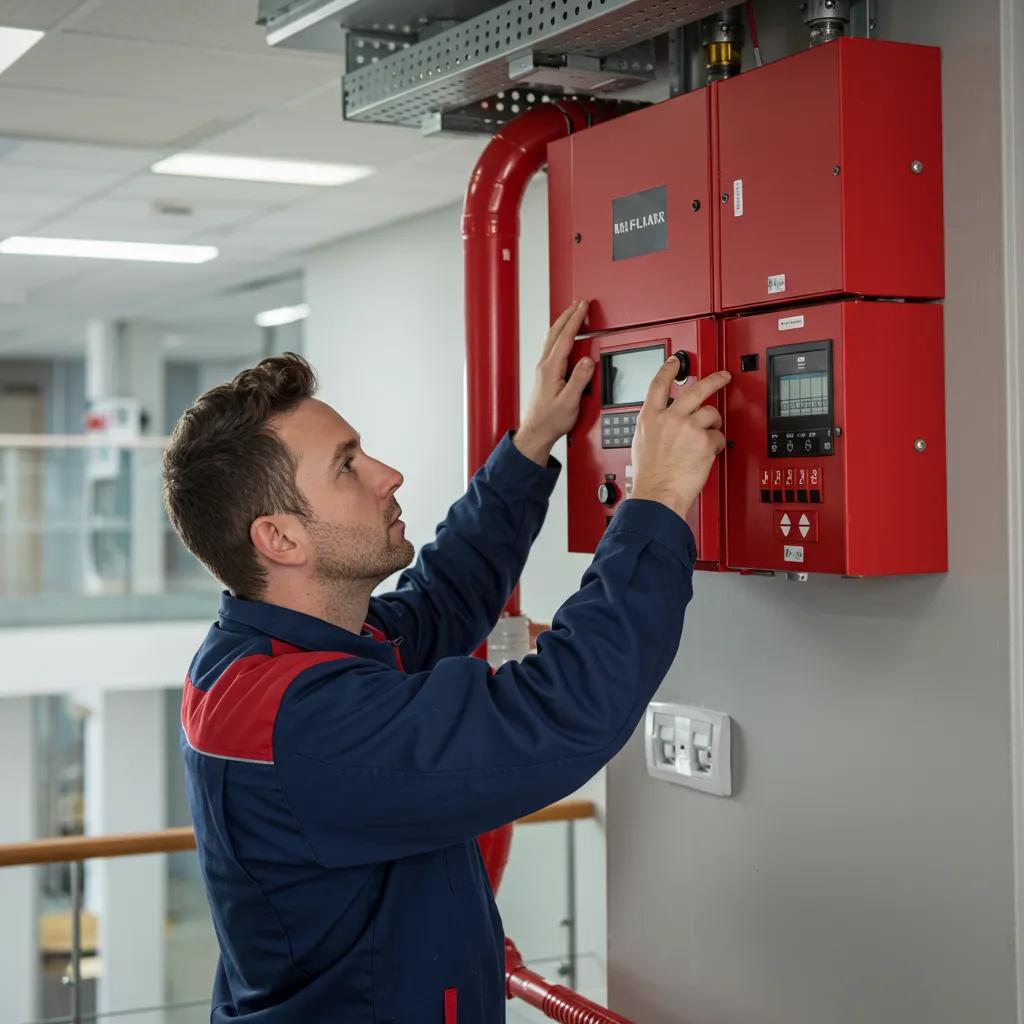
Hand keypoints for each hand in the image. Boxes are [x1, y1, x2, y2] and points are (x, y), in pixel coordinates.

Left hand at [514, 300, 594, 465]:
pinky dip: (559, 335)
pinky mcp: (544, 375)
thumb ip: (579, 380)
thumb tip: (587, 361)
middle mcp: (544, 366)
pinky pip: (552, 347)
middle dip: (569, 315)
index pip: (565, 337)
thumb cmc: (550, 420)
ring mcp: (542, 369)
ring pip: (552, 338)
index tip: (583, 306)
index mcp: (551, 369)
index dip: (575, 320)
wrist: (536, 432)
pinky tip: (563, 337)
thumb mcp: (570, 402)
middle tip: (580, 303)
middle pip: (556, 332)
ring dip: (563, 323)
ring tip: (573, 314)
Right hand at [630, 358, 730, 520]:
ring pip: (711, 413)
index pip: (659, 384)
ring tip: (710, 435)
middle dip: (713, 379)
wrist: (658, 494)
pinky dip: (715, 445)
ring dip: (714, 424)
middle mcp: (669, 418)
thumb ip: (655, 426)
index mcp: (650, 418)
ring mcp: (688, 428)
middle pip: (695, 389)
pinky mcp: (703, 441)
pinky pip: (718, 436)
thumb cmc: (650, 476)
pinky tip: (705, 455)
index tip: (676, 361)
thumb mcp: (643, 443)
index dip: (669, 369)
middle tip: (723, 376)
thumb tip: (665, 421)